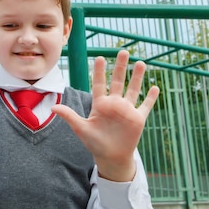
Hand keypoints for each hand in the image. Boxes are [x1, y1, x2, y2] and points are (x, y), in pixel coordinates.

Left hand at [52, 50, 159, 181]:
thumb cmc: (94, 143)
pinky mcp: (138, 119)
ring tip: (140, 63)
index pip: (99, 84)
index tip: (100, 58)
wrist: (110, 157)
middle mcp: (114, 104)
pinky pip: (145, 106)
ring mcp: (127, 110)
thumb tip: (53, 108)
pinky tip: (155, 87)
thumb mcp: (81, 128)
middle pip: (118, 81)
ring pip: (133, 89)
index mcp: (100, 104)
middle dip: (120, 67)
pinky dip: (151, 98)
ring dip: (137, 77)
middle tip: (123, 51)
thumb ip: (70, 116)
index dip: (99, 72)